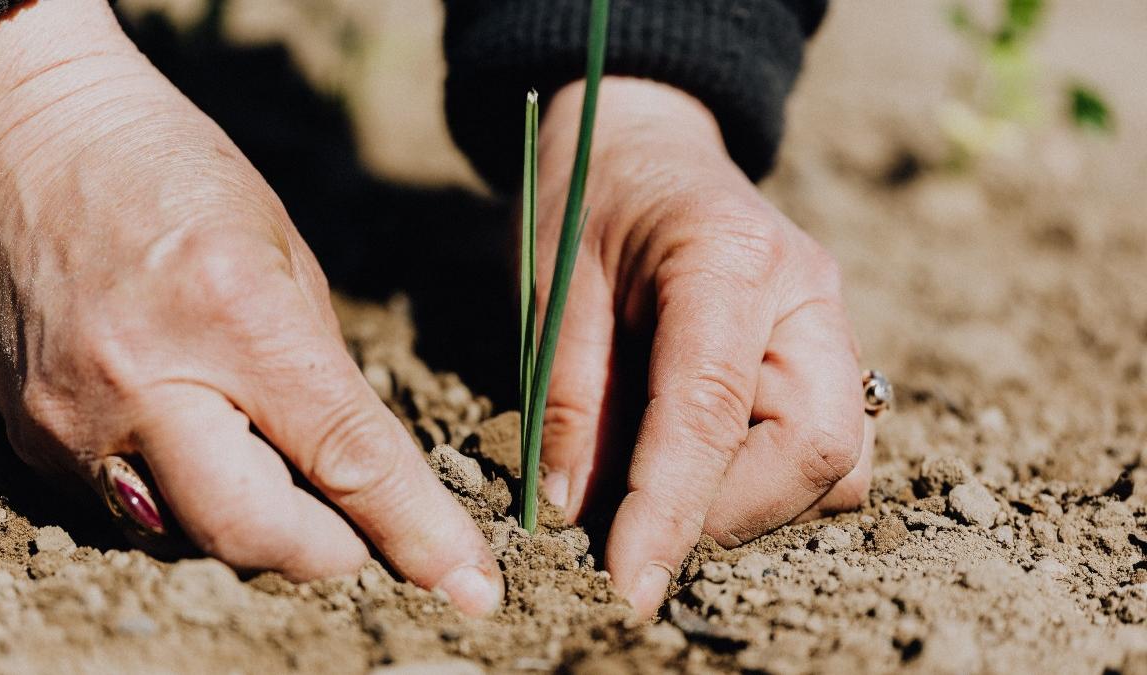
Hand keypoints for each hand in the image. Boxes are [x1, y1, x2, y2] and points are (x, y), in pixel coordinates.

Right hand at [0, 0, 500, 614]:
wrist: (31, 137)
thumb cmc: (175, 173)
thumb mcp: (284, 253)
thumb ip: (321, 371)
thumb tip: (357, 468)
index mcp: (235, 314)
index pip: (345, 457)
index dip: (416, 532)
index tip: (468, 587)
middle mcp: (146, 380)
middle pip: (255, 533)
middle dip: (329, 552)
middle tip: (361, 533)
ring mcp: (74, 417)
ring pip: (189, 537)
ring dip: (256, 527)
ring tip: (273, 468)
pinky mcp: (31, 435)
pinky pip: (128, 509)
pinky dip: (185, 499)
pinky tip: (199, 443)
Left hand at [535, 78, 873, 619]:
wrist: (644, 145)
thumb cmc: (588, 201)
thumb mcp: (553, 285)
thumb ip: (567, 395)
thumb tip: (575, 511)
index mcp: (728, 257)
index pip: (711, 409)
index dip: (670, 510)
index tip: (628, 583)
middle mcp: (806, 293)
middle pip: (817, 448)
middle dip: (728, 513)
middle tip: (641, 524)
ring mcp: (831, 323)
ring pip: (840, 462)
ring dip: (754, 504)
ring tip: (666, 486)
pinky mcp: (829, 354)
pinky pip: (829, 448)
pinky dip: (770, 482)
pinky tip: (702, 460)